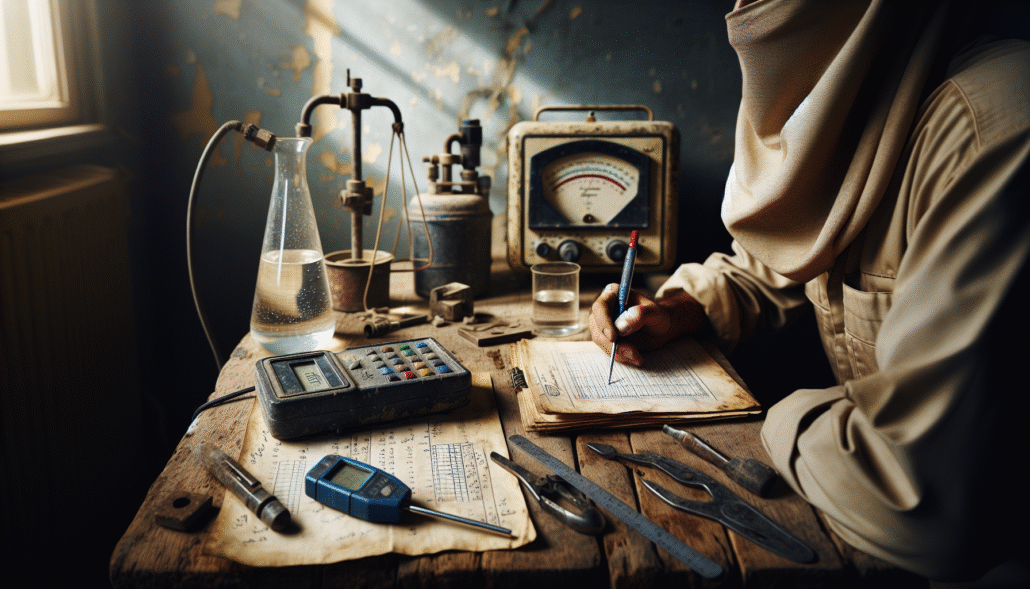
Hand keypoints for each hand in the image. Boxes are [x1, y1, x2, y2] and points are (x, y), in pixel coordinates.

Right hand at [588, 285, 705, 366]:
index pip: (599, 307)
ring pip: (601, 341)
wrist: (660, 327)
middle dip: (612, 344)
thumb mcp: (654, 312)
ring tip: (637, 356)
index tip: (613, 337)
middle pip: (596, 327)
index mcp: (613, 294)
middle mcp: (603, 309)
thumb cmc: (657, 315)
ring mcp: (602, 325)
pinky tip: (635, 358)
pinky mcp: (605, 339)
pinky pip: (607, 350)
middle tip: (632, 352)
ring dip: (618, 352)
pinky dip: (621, 357)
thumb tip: (621, 327)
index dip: (603, 322)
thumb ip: (640, 315)